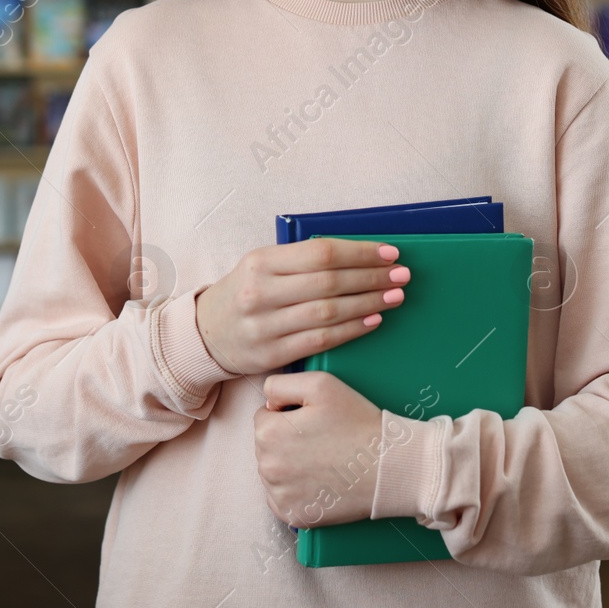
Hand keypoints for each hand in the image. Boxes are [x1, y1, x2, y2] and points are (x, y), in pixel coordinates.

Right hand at [195, 238, 410, 374]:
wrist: (207, 333)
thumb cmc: (246, 292)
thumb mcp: (263, 265)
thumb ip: (302, 259)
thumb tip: (359, 254)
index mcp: (261, 262)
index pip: (321, 253)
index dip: (360, 253)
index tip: (390, 253)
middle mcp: (261, 293)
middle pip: (329, 283)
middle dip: (372, 277)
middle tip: (401, 275)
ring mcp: (265, 326)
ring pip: (328, 313)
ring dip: (368, 303)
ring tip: (395, 296)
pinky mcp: (273, 354)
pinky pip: (321, 340)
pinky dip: (352, 329)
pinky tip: (373, 320)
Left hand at [254, 371, 386, 527]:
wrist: (389, 466)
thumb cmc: (358, 423)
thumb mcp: (320, 383)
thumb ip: (280, 384)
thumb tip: (267, 403)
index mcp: (268, 433)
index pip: (264, 417)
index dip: (289, 414)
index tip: (313, 421)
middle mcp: (267, 467)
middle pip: (266, 446)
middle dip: (287, 440)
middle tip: (322, 440)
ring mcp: (279, 495)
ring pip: (274, 471)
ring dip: (290, 465)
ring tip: (324, 460)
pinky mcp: (293, 515)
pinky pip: (282, 498)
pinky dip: (296, 491)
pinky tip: (319, 481)